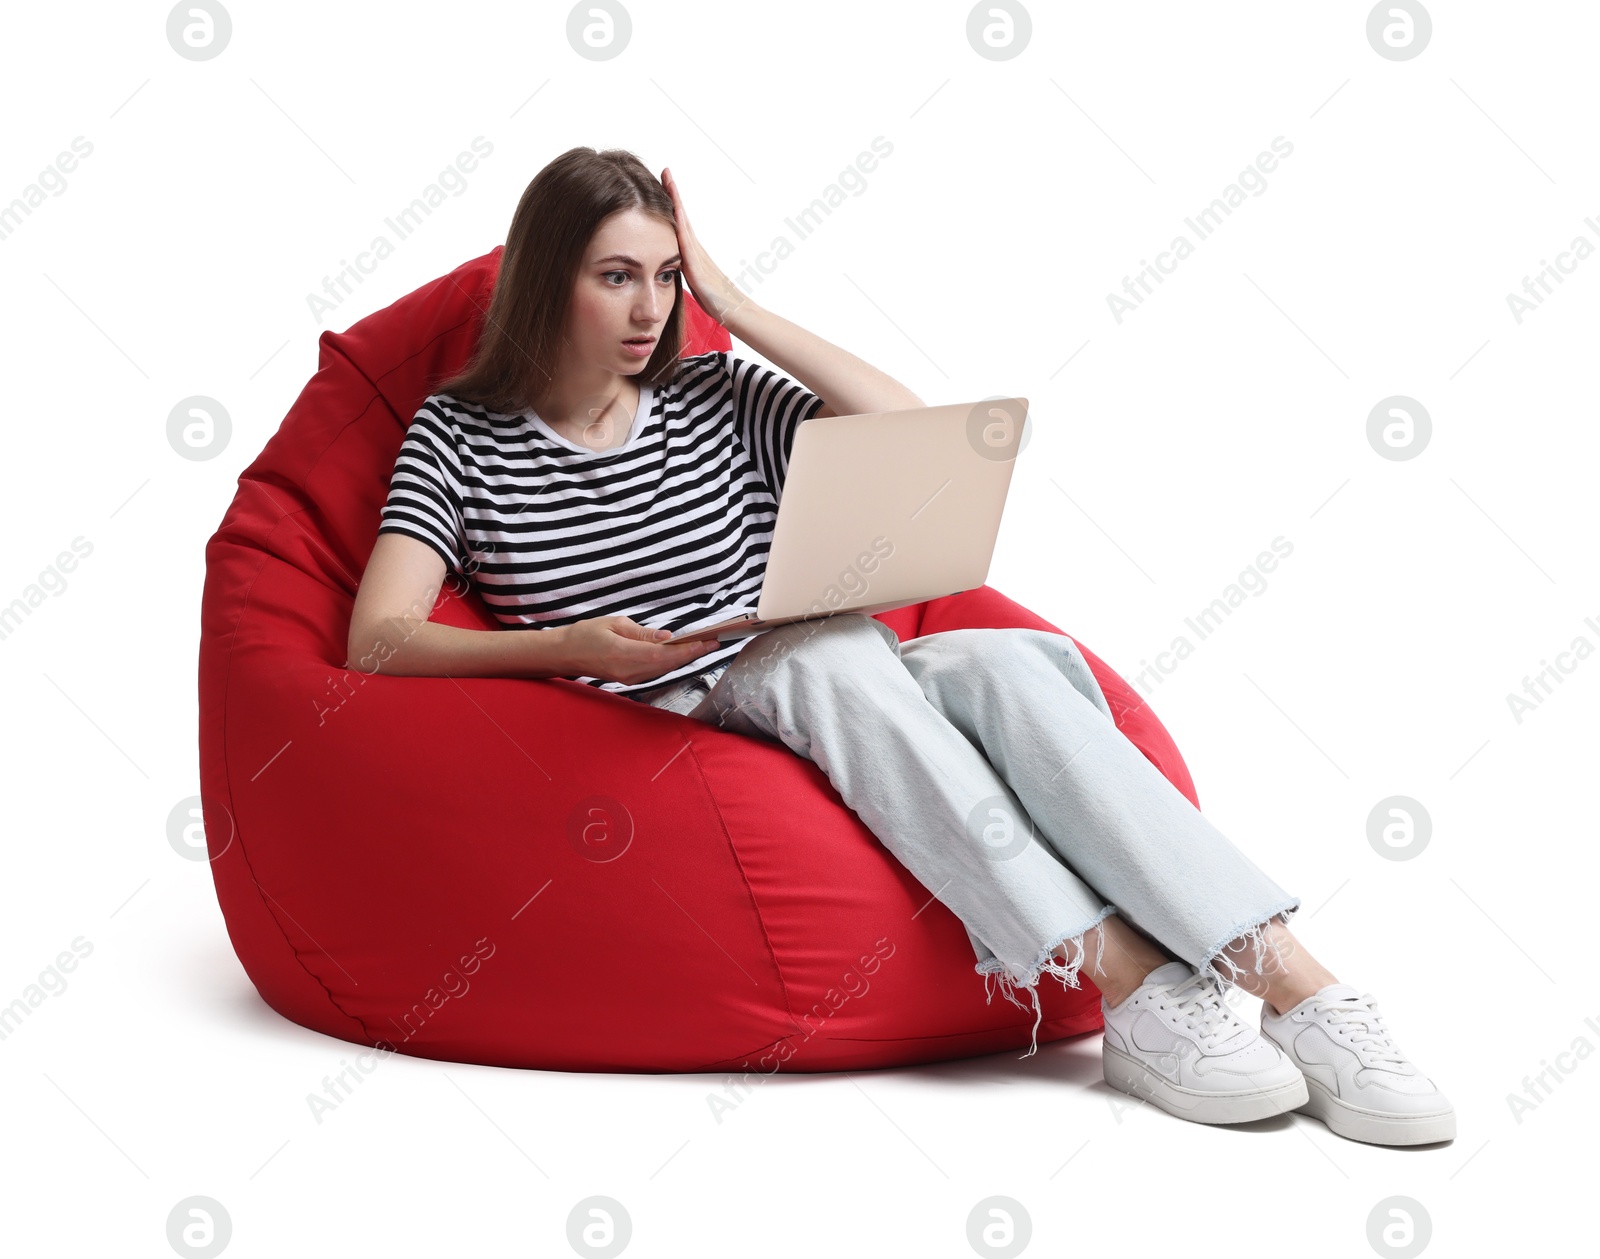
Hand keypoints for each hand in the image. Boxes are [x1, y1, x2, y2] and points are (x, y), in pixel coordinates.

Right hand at [560, 613, 719, 685]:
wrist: (565, 654)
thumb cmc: (586, 634)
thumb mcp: (614, 624)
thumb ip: (642, 633)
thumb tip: (667, 637)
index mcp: (623, 654)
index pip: (663, 654)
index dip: (687, 650)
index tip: (706, 642)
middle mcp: (629, 671)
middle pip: (668, 664)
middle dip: (692, 654)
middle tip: (714, 642)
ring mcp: (629, 678)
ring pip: (664, 669)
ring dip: (684, 659)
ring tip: (703, 646)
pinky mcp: (629, 679)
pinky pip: (656, 670)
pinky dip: (671, 662)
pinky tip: (682, 653)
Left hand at [660, 166, 753, 329]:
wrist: (737, 313)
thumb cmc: (718, 302)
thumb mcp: (696, 283)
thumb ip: (686, 271)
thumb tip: (672, 267)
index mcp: (694, 253)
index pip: (680, 223)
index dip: (672, 204)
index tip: (664, 184)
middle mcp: (697, 249)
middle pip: (682, 216)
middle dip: (673, 193)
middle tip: (665, 171)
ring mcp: (698, 256)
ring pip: (684, 224)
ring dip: (676, 202)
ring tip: (668, 181)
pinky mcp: (697, 269)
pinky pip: (686, 244)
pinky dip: (680, 226)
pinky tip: (675, 212)